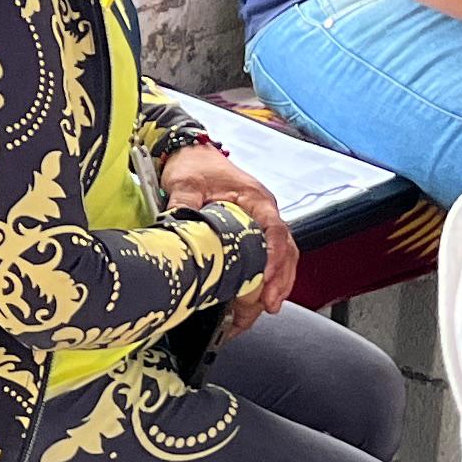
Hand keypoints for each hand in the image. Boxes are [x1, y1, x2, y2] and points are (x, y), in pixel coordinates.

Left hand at [162, 143, 295, 326]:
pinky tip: (256, 298)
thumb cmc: (195, 164)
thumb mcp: (186, 183)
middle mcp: (264, 212)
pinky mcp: (251, 232)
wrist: (191, 153)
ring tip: (266, 309)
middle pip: (286, 250)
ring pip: (281, 257)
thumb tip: (174, 227)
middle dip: (280, 280)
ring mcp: (260, 223)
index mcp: (257, 200)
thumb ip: (183, 204)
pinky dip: (266, 278)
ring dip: (277, 283)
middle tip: (268, 305)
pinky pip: (267, 257)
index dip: (275, 258)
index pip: (276, 231)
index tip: (266, 279)